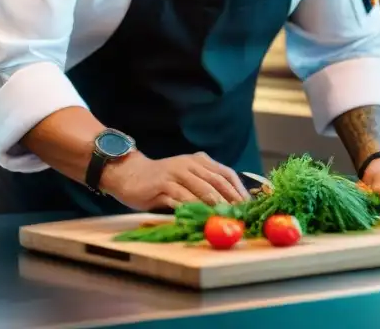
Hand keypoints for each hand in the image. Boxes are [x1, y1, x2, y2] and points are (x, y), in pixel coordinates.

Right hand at [101, 151, 250, 210]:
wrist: (129, 173)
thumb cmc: (162, 180)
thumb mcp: (186, 177)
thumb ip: (204, 185)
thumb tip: (231, 205)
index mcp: (199, 161)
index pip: (226, 174)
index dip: (239, 190)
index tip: (249, 206)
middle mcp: (190, 164)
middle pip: (218, 182)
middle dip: (233, 200)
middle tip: (242, 216)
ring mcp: (176, 173)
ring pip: (202, 190)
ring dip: (217, 205)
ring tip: (228, 219)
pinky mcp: (163, 185)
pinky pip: (182, 198)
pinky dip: (194, 209)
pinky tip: (201, 219)